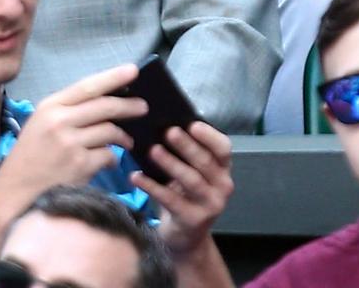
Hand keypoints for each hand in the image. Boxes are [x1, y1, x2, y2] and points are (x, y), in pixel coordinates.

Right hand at [0, 63, 147, 202]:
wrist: (16, 188)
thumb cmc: (31, 154)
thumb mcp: (41, 123)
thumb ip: (68, 111)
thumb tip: (106, 102)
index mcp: (49, 106)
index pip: (87, 86)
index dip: (113, 77)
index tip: (132, 70)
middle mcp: (59, 121)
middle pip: (105, 107)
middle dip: (129, 106)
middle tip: (143, 107)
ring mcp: (70, 143)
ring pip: (111, 132)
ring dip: (123, 137)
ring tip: (126, 142)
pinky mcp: (80, 165)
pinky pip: (109, 156)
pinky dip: (112, 159)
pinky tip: (106, 162)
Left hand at [132, 122, 232, 255]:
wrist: (185, 235)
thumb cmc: (184, 194)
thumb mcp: (190, 172)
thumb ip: (183, 153)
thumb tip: (158, 125)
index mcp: (221, 169)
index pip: (223, 148)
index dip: (209, 136)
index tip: (192, 123)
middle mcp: (222, 186)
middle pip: (205, 162)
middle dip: (187, 146)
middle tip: (168, 131)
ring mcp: (210, 205)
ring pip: (191, 180)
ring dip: (171, 164)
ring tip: (153, 151)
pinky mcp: (193, 219)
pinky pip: (171, 200)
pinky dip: (152, 187)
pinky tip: (135, 176)